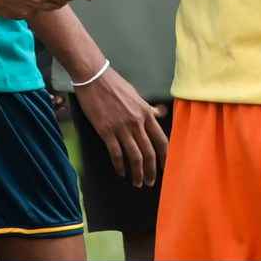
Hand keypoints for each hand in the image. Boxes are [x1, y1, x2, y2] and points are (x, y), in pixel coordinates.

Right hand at [72, 64, 167, 186]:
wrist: (94, 77)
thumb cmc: (114, 84)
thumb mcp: (136, 95)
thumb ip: (147, 108)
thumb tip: (159, 113)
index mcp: (146, 113)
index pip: (161, 140)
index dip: (165, 157)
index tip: (166, 168)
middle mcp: (137, 122)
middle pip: (149, 152)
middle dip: (151, 170)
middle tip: (150, 182)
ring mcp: (121, 127)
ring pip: (134, 156)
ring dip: (137, 173)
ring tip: (137, 183)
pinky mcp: (106, 131)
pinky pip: (116, 153)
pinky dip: (119, 166)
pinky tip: (121, 172)